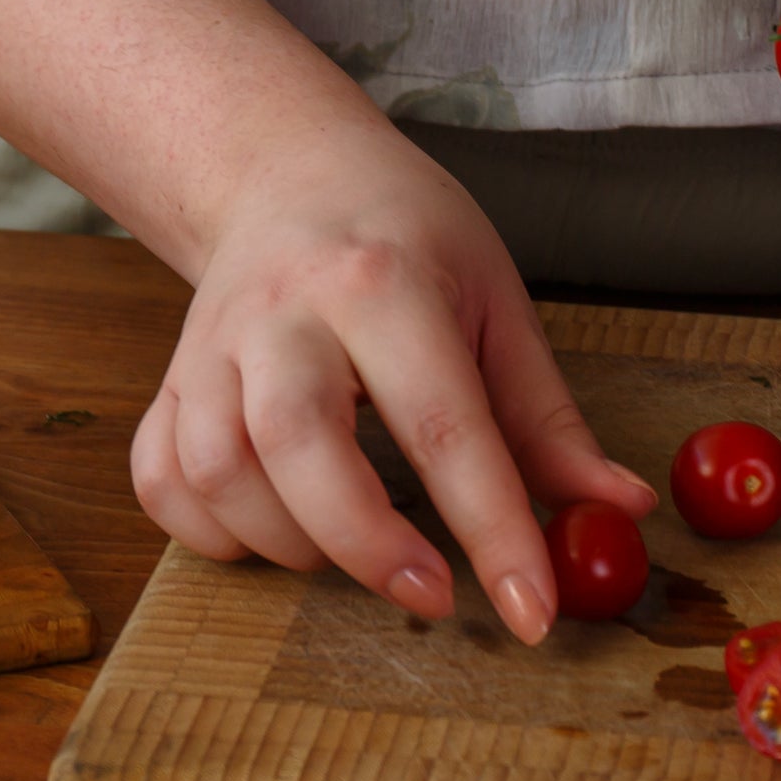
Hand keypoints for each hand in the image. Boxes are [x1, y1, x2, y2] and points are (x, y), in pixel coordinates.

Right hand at [128, 124, 655, 642]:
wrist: (288, 169)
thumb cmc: (407, 235)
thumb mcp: (496, 300)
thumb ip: (548, 418)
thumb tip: (621, 511)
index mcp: (384, 280)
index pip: (443, 421)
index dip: (491, 528)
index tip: (530, 611)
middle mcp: (285, 309)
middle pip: (297, 443)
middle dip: (366, 544)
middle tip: (432, 594)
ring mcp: (211, 343)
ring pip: (217, 469)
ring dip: (287, 542)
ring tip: (355, 547)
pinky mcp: (167, 377)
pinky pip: (160, 478)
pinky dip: (208, 531)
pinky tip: (271, 529)